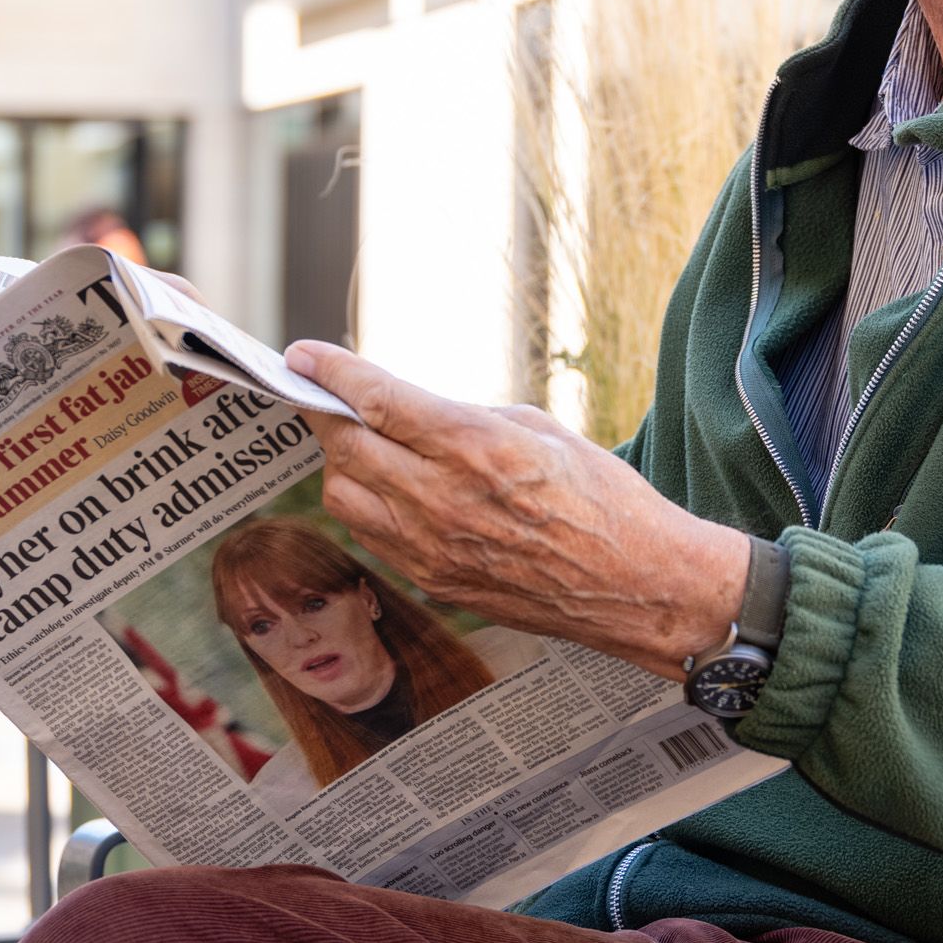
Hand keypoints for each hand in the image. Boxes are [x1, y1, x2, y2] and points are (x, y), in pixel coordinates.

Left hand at [284, 344, 752, 679]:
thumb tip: (410, 412)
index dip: (332, 373)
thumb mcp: (542, 431)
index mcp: (475, 448)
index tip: (303, 356)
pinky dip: (368, 506)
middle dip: (326, 415)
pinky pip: (372, 537)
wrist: (639, 586)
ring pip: (344, 497)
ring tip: (362, 445)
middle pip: (346, 448)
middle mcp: (443, 500)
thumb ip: (466, 418)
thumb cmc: (606, 500)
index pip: (377, 402)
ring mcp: (433, 550)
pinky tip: (391, 491)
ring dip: (343, 464)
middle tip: (322, 396)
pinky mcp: (436, 583)